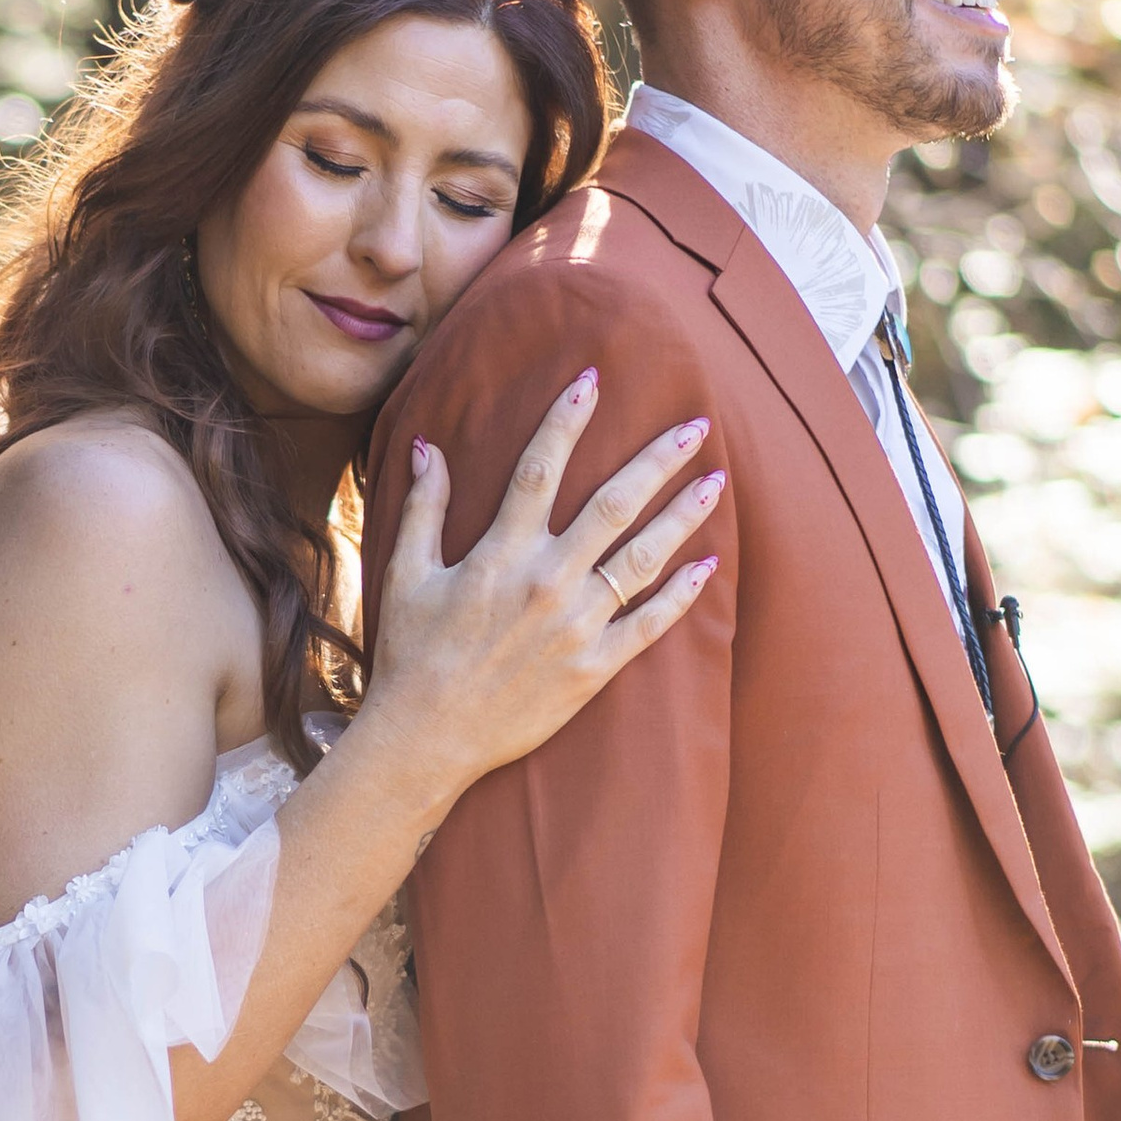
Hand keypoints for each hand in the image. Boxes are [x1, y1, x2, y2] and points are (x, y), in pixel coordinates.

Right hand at [365, 372, 722, 827]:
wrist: (426, 739)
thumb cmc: (410, 656)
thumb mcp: (406, 575)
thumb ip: (424, 509)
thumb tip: (426, 447)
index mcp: (500, 553)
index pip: (541, 469)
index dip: (567, 421)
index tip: (594, 381)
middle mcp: (546, 581)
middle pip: (613, 503)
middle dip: (656, 459)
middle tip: (695, 424)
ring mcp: (576, 625)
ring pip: (643, 557)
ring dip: (683, 515)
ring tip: (715, 481)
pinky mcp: (594, 668)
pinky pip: (649, 624)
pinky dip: (681, 593)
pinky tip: (707, 565)